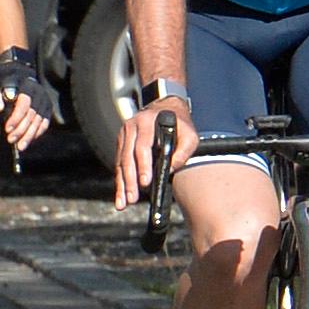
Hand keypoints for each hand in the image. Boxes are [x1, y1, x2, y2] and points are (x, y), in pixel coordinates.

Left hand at [0, 54, 53, 155]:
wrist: (19, 73)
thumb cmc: (5, 80)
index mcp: (27, 85)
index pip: (24, 103)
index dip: (16, 117)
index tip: (7, 128)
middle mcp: (39, 93)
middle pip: (32, 114)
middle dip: (21, 129)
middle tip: (11, 140)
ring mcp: (45, 101)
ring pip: (39, 121)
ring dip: (29, 135)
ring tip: (20, 146)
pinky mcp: (47, 108)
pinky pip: (45, 123)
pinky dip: (37, 133)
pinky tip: (29, 140)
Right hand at [114, 93, 192, 210]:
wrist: (166, 106)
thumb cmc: (180, 123)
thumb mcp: (190, 134)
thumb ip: (184, 150)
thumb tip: (171, 168)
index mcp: (147, 122)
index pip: (143, 147)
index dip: (143, 166)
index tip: (145, 182)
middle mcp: (131, 127)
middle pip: (128, 157)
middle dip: (129, 180)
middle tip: (133, 198)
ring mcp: (124, 135)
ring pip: (120, 163)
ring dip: (122, 184)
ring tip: (124, 202)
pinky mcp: (121, 143)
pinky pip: (119, 164)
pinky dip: (119, 181)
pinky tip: (120, 195)